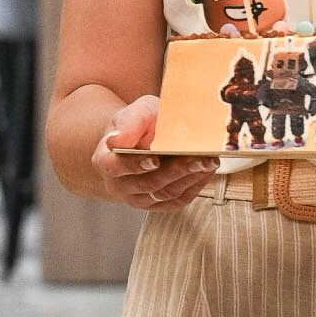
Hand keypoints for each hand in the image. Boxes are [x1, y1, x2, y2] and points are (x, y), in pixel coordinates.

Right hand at [93, 95, 215, 211]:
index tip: (156, 159)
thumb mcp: (136, 112)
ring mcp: (138, 198)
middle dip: (176, 170)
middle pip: (148, 183)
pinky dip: (194, 185)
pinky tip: (206, 170)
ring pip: (165, 194)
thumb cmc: (140, 124)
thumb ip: (129, 122)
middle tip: (199, 158)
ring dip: (189, 178)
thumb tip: (117, 140)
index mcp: (106, 161)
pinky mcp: (158, 204)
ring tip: (209, 161)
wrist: (143, 139)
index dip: (136, 165)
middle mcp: (119, 185)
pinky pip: (177, 200)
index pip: (116, 167)